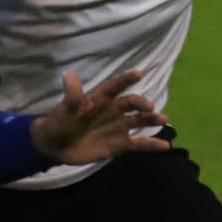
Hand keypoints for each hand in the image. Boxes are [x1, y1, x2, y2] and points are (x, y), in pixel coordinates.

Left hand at [29, 69, 170, 165]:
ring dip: (151, 119)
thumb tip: (69, 75)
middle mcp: (113, 110)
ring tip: (162, 119)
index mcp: (100, 98)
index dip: (125, 79)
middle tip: (149, 107)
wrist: (56, 147)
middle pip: (131, 103)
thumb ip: (71, 95)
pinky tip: (165, 146)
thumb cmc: (59, 123)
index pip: (114, 86)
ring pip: (139, 121)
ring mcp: (118, 127)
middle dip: (141, 104)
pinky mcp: (120, 144)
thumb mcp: (63, 110)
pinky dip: (152, 145)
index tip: (138, 73)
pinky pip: (139, 144)